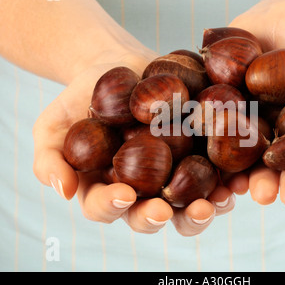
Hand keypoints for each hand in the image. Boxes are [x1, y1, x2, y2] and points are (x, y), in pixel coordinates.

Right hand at [32, 51, 235, 235]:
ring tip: (213, 202)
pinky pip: (215, 173)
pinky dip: (226, 179)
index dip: (112, 207)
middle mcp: (143, 189)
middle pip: (152, 215)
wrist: (116, 67)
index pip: (107, 208)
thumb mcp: (51, 126)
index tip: (121, 194)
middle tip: (165, 209)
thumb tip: (62, 190)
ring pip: (189, 204)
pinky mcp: (199, 153)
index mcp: (108, 189)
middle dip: (160, 217)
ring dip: (202, 209)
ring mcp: (174, 173)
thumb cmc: (79, 99)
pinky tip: (234, 178)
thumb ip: (49, 159)